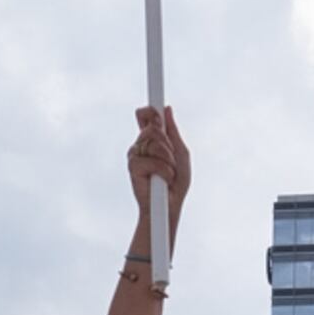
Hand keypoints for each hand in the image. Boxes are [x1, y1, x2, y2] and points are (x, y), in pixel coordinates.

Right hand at [127, 106, 191, 228]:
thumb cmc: (176, 182)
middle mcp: (142, 144)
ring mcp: (135, 155)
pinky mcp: (132, 167)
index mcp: (153, 139)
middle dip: (167, 143)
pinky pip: (149, 159)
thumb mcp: (181, 153)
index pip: (146, 116)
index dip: (149, 110)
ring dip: (167, 159)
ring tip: (168, 173)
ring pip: (152, 142)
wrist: (170, 206)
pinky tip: (161, 179)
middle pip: (152, 127)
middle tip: (172, 159)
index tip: (154, 108)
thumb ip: (173, 132)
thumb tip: (167, 109)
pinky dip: (162, 170)